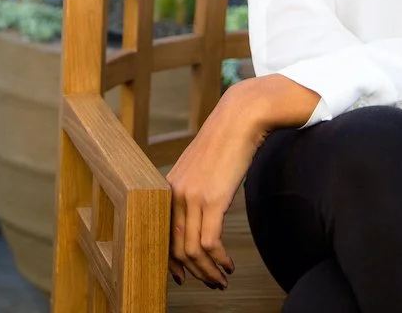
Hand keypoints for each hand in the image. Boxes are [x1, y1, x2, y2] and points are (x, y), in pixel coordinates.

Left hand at [164, 83, 270, 289]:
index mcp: (168, 187)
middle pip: (175, 247)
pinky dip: (218, 260)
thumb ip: (194, 189)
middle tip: (211, 282)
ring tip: (222, 278)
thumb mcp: (201, 168)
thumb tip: (200, 214)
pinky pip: (209, 242)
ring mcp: (192, 196)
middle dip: (193, 272)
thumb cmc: (226, 141)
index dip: (170, 261)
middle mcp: (175, 193)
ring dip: (208, 271)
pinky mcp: (212, 199)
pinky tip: (228, 264)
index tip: (182, 276)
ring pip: (192, 250)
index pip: (161, 234)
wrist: (240, 118)